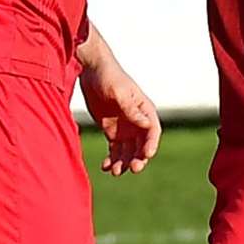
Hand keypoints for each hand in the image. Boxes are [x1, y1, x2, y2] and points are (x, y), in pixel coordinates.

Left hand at [79, 58, 161, 177]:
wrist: (91, 71)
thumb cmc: (109, 77)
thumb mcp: (119, 92)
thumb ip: (131, 109)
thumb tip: (145, 125)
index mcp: (145, 110)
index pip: (153, 131)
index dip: (151, 144)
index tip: (147, 155)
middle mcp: (137, 122)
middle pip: (142, 145)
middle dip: (138, 159)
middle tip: (133, 169)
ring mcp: (125, 128)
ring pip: (128, 151)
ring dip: (124, 162)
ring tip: (115, 172)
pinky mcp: (111, 132)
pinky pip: (114, 150)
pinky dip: (111, 160)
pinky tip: (105, 167)